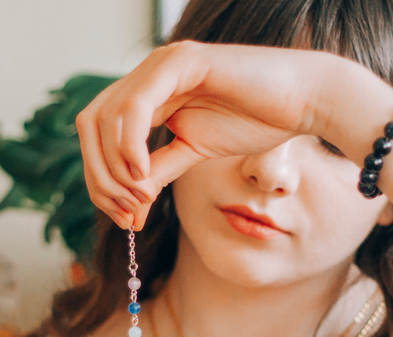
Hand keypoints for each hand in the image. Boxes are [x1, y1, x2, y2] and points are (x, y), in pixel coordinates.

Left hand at [76, 41, 360, 228]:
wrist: (303, 101)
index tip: (125, 218)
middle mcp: (147, 75)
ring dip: (113, 167)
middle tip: (125, 213)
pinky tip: (143, 173)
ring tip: (139, 198)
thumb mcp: (194, 154)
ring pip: (105, 117)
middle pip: (89, 125)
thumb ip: (159, 172)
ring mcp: (161, 65)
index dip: (100, 179)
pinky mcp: (181, 61)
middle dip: (99, 176)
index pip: (97, 134)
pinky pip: (135, 105)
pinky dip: (130, 144)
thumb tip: (129, 206)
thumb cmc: (257, 122)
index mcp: (147, 94)